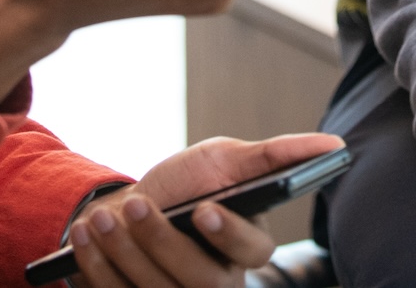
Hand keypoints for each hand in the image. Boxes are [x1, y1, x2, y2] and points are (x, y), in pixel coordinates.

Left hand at [67, 134, 341, 287]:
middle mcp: (219, 284)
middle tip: (133, 205)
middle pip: (198, 280)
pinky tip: (82, 236)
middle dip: (160, 242)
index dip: (229, 235)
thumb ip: (275, 155)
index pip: (253, 252)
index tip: (205, 210)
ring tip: (98, 218)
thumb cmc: (190, 182)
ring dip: (122, 255)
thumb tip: (332, 143)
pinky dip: (96, 267)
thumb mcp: (227, 160)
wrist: (133, 206)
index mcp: (249, 248)